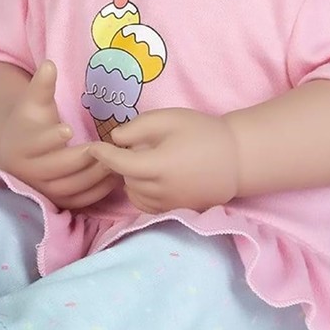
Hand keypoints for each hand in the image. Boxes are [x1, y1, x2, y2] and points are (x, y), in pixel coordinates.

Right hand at [0, 60, 119, 208]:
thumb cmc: (30, 121)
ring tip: (116, 160)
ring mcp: (44, 190)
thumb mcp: (32, 101)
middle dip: (82, 159)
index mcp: (21, 145)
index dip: (51, 138)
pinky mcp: (58, 201)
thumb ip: (41, 85)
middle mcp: (29, 172)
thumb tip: (49, 64)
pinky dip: (98, 192)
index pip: (35, 144)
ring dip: (94, 176)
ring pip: (70, 189)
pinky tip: (116, 176)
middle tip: (104, 146)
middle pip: (56, 169)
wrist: (17, 150)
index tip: (68, 128)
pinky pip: (79, 201)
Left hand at [87, 107, 238, 213]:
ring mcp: (168, 205)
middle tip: (132, 146)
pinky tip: (150, 177)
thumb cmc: (203, 133)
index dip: (103, 154)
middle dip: (121, 163)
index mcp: (159, 166)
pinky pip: (145, 204)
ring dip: (130, 178)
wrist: (236, 159)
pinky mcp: (174, 211)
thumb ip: (139, 127)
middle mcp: (161, 191)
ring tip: (144, 160)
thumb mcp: (170, 118)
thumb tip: (116, 138)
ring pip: (133, 193)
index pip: (120, 164)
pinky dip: (140, 192)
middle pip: (125, 178)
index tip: (93, 147)